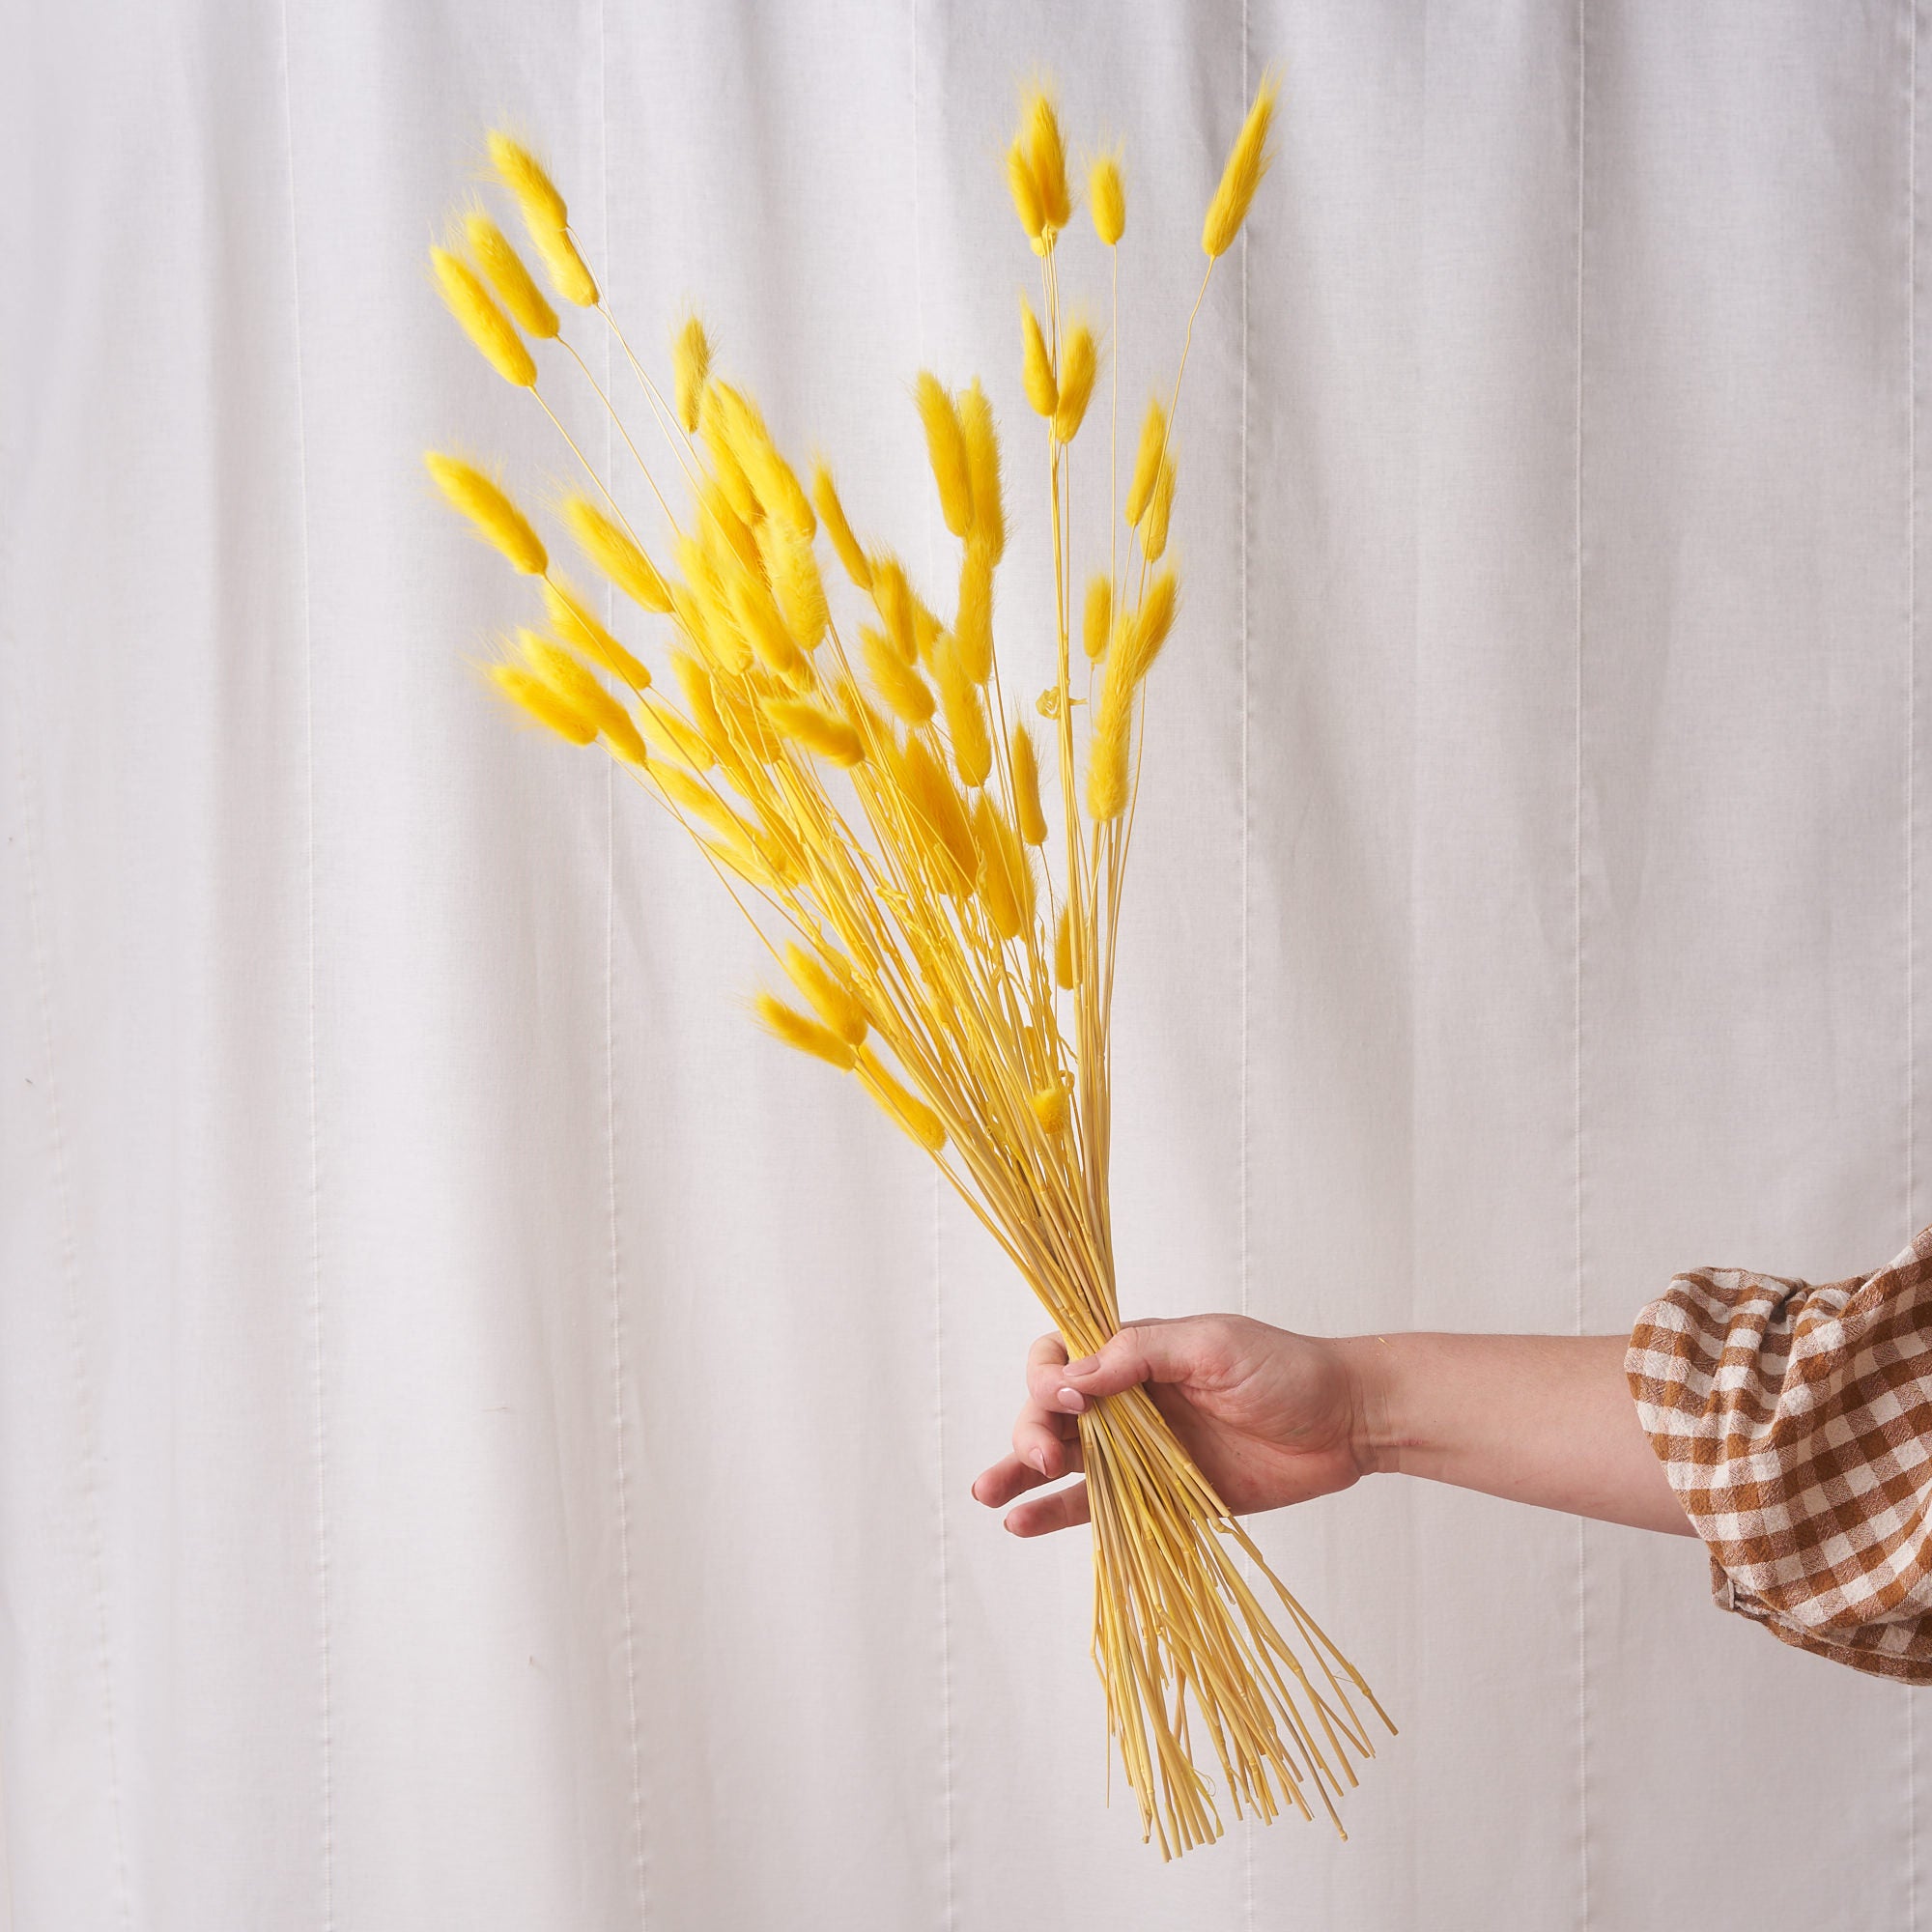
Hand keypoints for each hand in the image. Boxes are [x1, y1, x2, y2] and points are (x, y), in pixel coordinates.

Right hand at [968, 1314, 1373, 1536]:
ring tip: (988, 1493)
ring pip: (1065, 1460)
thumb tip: (1069, 1378)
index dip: (1047, 1379)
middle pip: (1051, 1412)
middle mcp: (1126, 1400)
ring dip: (1021, 1472)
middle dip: (1032, 1430)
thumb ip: (1139, 1357)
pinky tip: (1023, 1522)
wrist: (1347, 1422)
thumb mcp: (1211, 1345)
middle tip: (1046, 1457)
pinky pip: (1099, 1505)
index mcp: (1133, 1353)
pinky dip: (1058, 1512)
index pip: (1061, 1357)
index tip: (1067, 1403)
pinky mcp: (1160, 1496)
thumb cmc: (1285, 1369)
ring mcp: (1141, 1452)